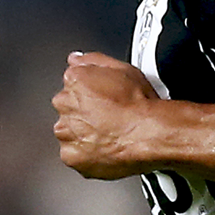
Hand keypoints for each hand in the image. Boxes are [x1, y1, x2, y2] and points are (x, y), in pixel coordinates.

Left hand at [52, 51, 158, 178]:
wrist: (150, 134)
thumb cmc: (139, 104)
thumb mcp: (122, 67)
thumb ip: (93, 60)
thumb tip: (77, 59)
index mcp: (74, 81)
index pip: (72, 84)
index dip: (89, 92)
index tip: (100, 98)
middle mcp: (65, 105)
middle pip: (68, 108)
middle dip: (83, 112)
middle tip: (106, 118)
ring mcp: (66, 132)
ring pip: (69, 131)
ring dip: (82, 133)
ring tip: (108, 134)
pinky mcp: (71, 156)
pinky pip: (73, 154)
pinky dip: (85, 154)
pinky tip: (104, 148)